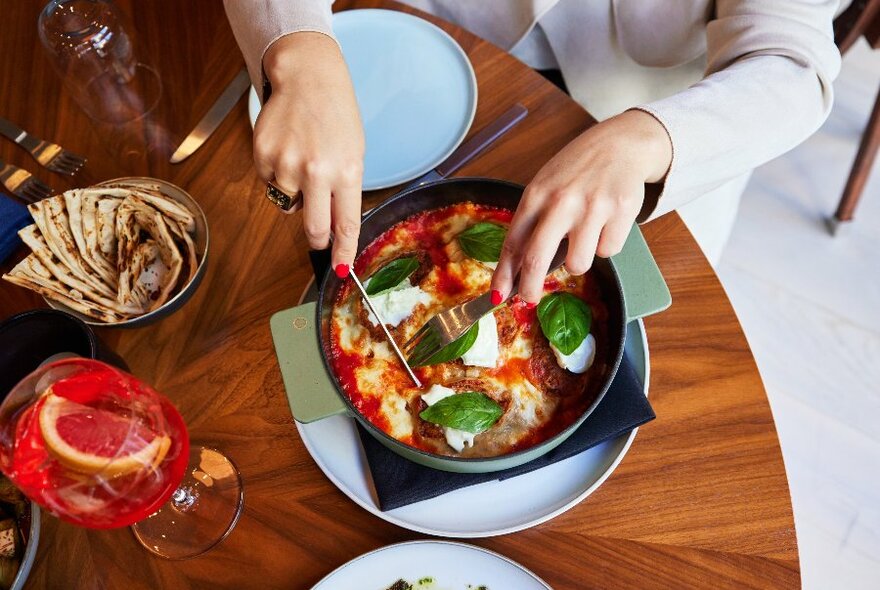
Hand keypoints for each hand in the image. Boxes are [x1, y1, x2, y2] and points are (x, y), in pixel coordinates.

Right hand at [254, 32, 364, 274]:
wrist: (306, 78)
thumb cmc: (335, 116)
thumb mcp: (353, 153)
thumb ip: (344, 191)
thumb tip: (336, 231)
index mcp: (347, 171)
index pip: (346, 224)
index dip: (343, 252)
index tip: (341, 271)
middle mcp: (317, 170)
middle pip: (313, 228)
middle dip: (317, 238)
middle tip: (318, 235)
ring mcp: (287, 164)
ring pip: (287, 204)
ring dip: (295, 193)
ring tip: (302, 161)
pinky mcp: (263, 156)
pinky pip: (269, 183)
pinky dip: (277, 174)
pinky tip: (286, 149)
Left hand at [490, 110, 671, 304]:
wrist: (620, 144)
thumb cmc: (576, 170)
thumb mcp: (545, 186)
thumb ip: (534, 222)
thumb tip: (521, 268)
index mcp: (537, 194)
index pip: (513, 242)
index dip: (504, 273)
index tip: (497, 294)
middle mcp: (562, 201)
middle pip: (538, 259)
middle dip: (530, 287)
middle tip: (529, 299)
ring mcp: (593, 207)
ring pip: (578, 264)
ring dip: (579, 260)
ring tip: (584, 238)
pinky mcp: (621, 212)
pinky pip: (609, 251)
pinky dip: (606, 244)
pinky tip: (606, 223)